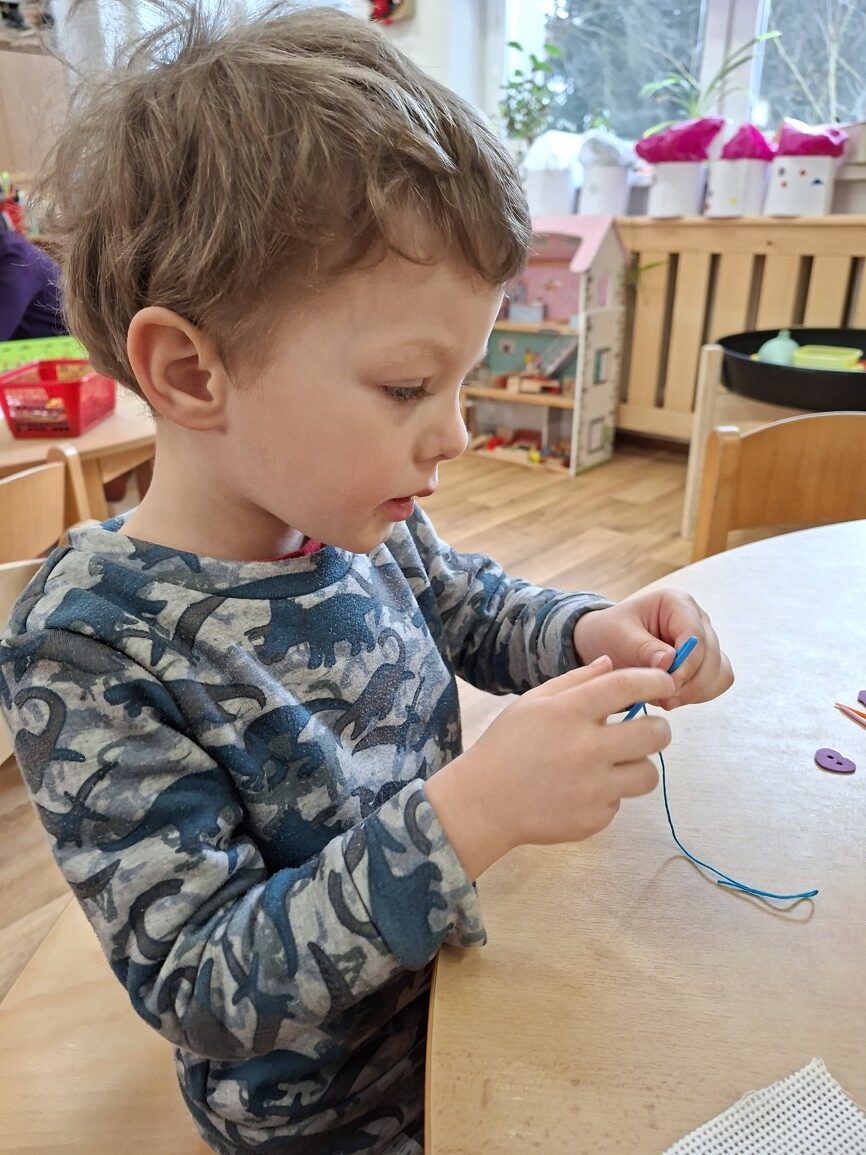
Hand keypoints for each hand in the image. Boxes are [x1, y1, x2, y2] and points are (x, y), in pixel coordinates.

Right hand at [424, 657, 673, 879]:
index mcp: (569, 712)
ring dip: (638, 765)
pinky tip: (581, 791)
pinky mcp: (594, 819)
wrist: (483, 803)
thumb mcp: (532, 703)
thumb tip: (612, 663)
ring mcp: (593, 788)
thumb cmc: (507, 745)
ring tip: (615, 765)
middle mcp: (586, 748)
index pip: (628, 686)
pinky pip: (620, 802)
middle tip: (647, 731)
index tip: (665, 682)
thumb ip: (575, 681)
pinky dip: (607, 794)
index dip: (656, 680)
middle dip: (659, 728)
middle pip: (656, 734)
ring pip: (649, 773)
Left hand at [572, 589, 733, 710]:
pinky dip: (698, 694)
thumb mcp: (619, 635)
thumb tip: (670, 661)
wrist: (606, 641)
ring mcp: (705, 640)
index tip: (667, 684)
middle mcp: (697, 619)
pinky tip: (673, 697)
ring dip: (694, 691)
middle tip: (662, 698)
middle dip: (689, 683)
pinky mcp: (706, 661)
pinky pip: (717, 682)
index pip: (695, 636)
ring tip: (663, 698)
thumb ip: (644, 648)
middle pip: (711, 657)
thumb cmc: (610, 632)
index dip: (686, 665)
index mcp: (677, 603)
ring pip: (718, 672)